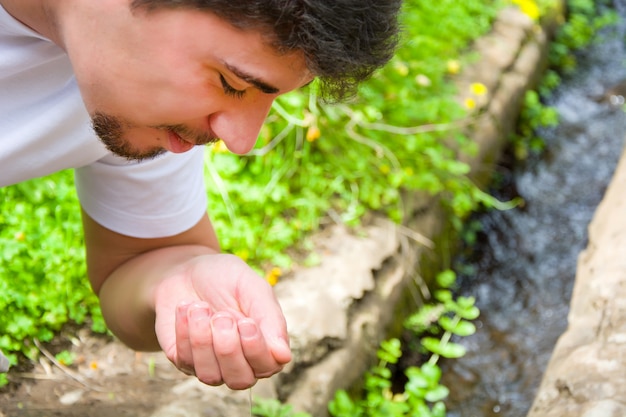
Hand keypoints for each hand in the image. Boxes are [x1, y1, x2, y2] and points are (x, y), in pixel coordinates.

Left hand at [153, 253, 290, 388]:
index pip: (268, 366)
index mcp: (264, 344)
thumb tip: (284, 356)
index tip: (246, 322)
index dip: (256, 349)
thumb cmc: (227, 278)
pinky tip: (186, 307)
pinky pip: (185, 360)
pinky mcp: (184, 360)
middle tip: (222, 315)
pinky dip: (185, 331)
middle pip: (240, 379)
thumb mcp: (252, 288)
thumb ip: (270, 319)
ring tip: (200, 307)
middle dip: (228, 348)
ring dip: (203, 340)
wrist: (187, 268)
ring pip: (211, 376)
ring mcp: (211, 364)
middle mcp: (239, 362)